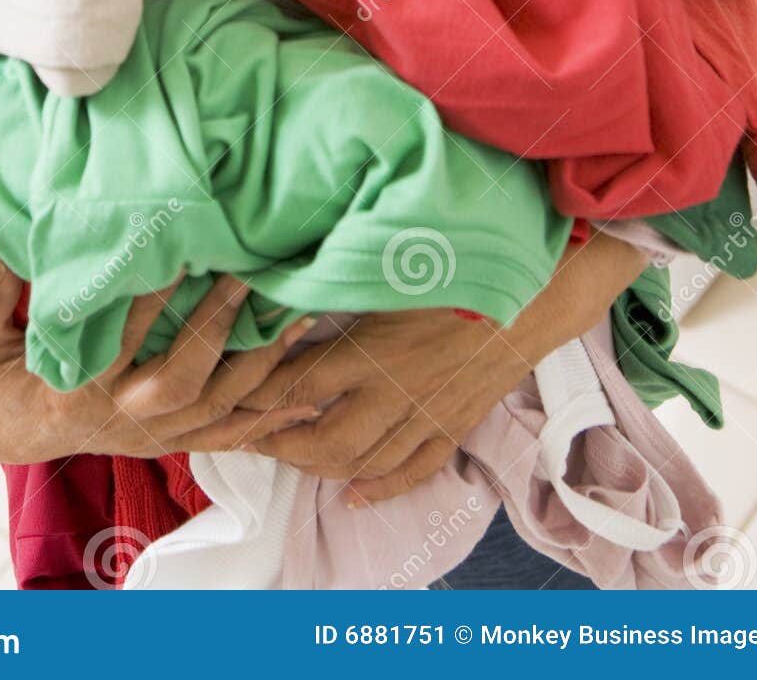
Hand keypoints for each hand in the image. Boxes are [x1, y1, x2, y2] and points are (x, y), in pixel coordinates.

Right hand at [0, 261, 319, 463]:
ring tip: (297, 311)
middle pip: (183, 380)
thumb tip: (2, 252)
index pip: (120, 340)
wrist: (10, 438)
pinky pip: (232, 435)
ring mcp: (155, 433)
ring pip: (219, 406)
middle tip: (247, 273)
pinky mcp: (175, 439)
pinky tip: (310, 394)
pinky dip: (271, 417)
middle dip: (218, 326)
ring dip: (261, 361)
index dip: (150, 299)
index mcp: (78, 388)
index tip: (178, 251)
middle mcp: (123, 416)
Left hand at [237, 230, 646, 503]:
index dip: (254, 398)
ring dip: (319, 466)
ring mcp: (427, 414)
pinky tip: (356, 497)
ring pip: (364, 462)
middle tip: (242, 437)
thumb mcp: (384, 263)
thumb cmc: (456, 260)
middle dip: (277, 444)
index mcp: (372, 348)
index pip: (295, 387)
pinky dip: (384, 488)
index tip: (221, 399)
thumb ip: (331, 277)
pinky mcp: (455, 423)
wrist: (535, 288)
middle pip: (322, 441)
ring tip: (285, 457)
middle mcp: (394, 392)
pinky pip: (416, 469)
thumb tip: (275, 281)